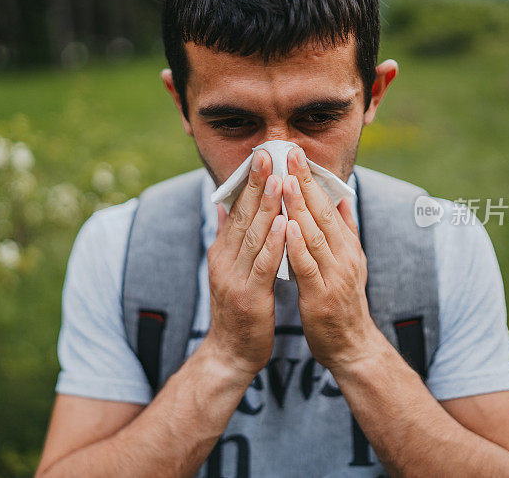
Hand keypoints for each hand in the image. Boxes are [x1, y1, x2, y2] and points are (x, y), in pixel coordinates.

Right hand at [204, 149, 286, 377]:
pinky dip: (275, 244)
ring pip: (253, 236)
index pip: (236, 211)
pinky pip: (263, 266)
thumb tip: (222, 207)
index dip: (249, 183)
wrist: (230, 353)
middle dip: (256, 184)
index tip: (261, 156)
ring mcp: (234, 278)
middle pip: (242, 216)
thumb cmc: (237, 309)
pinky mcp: (249, 297)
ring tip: (280, 180)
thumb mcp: (229, 269)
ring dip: (267, 207)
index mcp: (223, 252)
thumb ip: (227, 238)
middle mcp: (225, 260)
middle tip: (267, 155)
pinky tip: (286, 225)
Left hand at [281, 146, 375, 372]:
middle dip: (305, 181)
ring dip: (300, 207)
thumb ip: (346, 230)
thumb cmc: (343, 302)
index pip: (328, 205)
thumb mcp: (350, 261)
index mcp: (347, 245)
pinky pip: (309, 266)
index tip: (296, 153)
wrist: (352, 347)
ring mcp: (335, 275)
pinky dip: (298, 246)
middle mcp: (344, 255)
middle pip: (323, 212)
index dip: (312, 178)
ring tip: (286, 181)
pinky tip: (287, 227)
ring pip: (315, 234)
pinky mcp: (322, 295)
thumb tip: (344, 198)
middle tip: (290, 153)